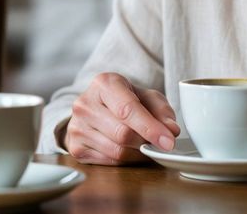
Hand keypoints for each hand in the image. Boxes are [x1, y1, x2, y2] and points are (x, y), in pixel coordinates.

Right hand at [64, 72, 179, 164]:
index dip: (150, 127)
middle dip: (145, 142)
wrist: (96, 108)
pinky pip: (108, 162)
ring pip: (116, 151)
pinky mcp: (75, 147)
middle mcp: (85, 104)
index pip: (127, 109)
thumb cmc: (125, 100)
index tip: (169, 141)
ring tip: (143, 144)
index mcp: (103, 83)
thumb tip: (171, 130)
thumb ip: (162, 111)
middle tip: (159, 144)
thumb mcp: (147, 97)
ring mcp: (76, 126)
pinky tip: (128, 150)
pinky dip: (125, 160)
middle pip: (122, 134)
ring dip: (137, 153)